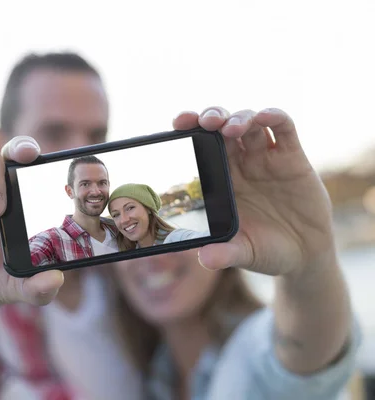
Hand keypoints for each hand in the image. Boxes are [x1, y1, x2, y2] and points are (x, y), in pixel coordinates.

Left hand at [172, 107, 334, 275]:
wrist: (305, 256)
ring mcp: (267, 159)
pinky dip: (274, 117)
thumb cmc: (266, 251)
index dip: (190, 130)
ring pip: (251, 123)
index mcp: (222, 179)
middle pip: (223, 127)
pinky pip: (284, 129)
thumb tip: (205, 259)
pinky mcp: (293, 158)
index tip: (177, 123)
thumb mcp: (245, 253)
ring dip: (239, 117)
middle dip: (212, 117)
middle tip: (204, 122)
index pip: (202, 147)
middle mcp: (242, 164)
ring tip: (230, 128)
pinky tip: (265, 116)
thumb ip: (225, 253)